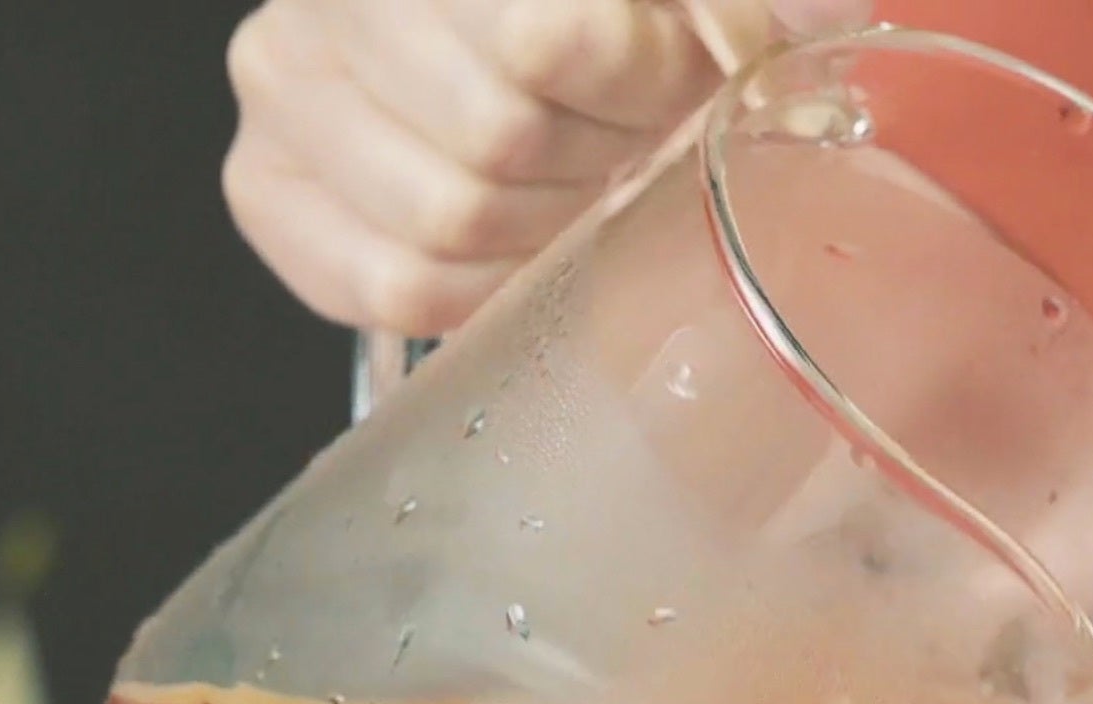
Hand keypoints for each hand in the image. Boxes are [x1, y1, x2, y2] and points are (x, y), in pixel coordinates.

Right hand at [224, 0, 870, 336]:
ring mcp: (283, 85)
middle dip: (593, 158)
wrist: (528, 50)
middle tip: (617, 140)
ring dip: (539, 223)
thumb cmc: (612, 15)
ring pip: (445, 218)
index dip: (637, 82)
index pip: (547, 42)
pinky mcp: (264, 184)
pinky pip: (384, 285)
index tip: (668, 77)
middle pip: (497, 139)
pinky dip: (475, 288)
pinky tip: (509, 246)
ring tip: (563, 181)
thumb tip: (828, 15)